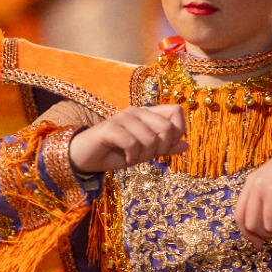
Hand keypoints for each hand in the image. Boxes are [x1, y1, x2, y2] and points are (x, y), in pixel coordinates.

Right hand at [67, 104, 187, 173]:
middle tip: (146, 156)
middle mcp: (136, 111)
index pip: (176, 112)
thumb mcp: (144, 153)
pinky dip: (132, 157)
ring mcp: (122, 117)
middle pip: (167, 127)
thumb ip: (164, 147)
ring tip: (133, 158)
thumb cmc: (115, 153)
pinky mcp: (110, 128)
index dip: (177, 132)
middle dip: (160, 148)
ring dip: (144, 156)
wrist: (84, 157)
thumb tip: (186, 145)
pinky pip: (132, 143)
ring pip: (150, 138)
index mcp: (147, 113)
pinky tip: (126, 160)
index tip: (164, 147)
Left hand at [234, 132, 271, 245]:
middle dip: (266, 235)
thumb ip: (260, 201)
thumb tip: (258, 234)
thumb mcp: (267, 181)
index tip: (258, 243)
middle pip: (253, 224)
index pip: (239, 216)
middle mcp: (258, 187)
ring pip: (270, 225)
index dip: (247, 234)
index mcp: (250, 184)